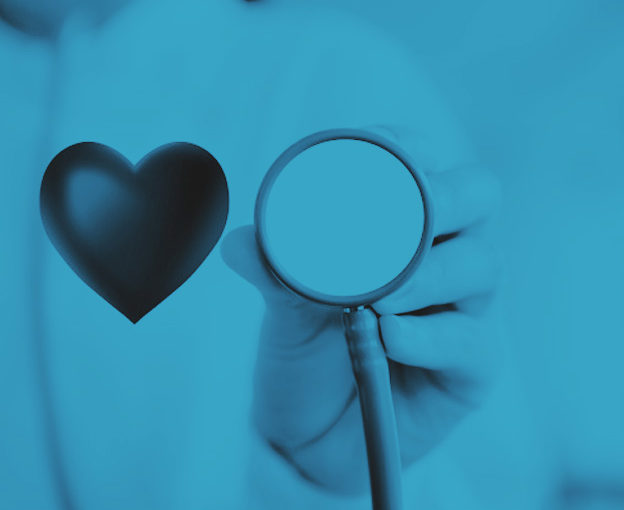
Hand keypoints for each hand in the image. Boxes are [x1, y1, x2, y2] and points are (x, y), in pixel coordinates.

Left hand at [222, 131, 500, 494]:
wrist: (307, 437)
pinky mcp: (471, 368)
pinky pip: (471, 342)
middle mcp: (441, 258)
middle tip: (406, 220)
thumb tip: (240, 241)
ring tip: (377, 298)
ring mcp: (462, 311)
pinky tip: (390, 337)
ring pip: (481, 266)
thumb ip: (272, 270)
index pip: (423, 167)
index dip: (410, 148)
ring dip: (429, 273)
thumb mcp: (284, 307)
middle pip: (477, 198)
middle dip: (446, 198)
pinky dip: (429, 335)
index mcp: (400, 228)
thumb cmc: (305, 354)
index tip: (383, 153)